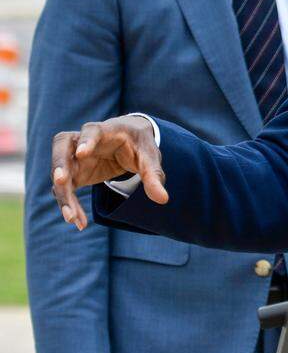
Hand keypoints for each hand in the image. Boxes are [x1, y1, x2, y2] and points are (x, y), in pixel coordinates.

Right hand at [51, 115, 167, 229]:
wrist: (130, 142)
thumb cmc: (140, 144)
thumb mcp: (150, 157)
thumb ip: (154, 176)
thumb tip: (163, 199)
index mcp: (107, 130)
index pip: (92, 130)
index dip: (87, 140)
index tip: (82, 153)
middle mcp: (84, 141)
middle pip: (62, 145)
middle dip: (59, 162)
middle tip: (60, 180)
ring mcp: (75, 157)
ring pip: (60, 171)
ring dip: (63, 194)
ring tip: (72, 217)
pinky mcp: (74, 173)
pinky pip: (64, 188)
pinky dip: (68, 204)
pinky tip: (78, 221)